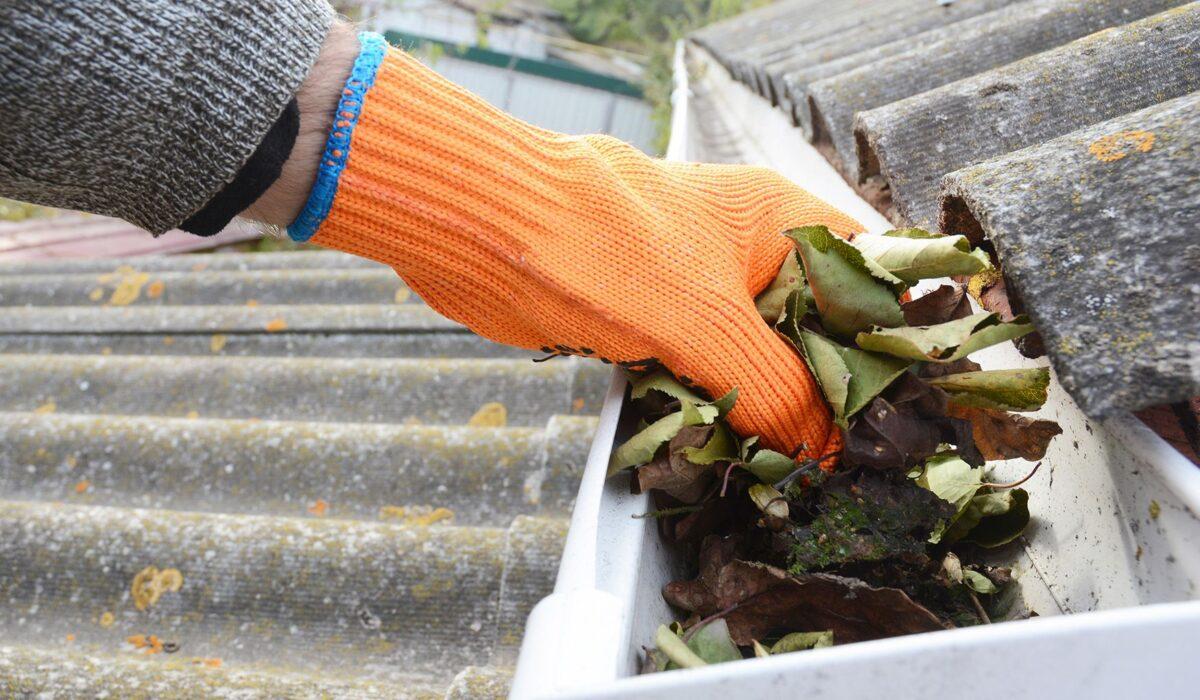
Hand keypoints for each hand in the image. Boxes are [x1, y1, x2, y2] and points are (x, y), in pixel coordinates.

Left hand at [257, 34, 863, 457]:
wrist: (488, 232)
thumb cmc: (601, 246)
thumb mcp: (706, 323)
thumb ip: (772, 386)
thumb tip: (818, 449)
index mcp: (781, 222)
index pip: (870, 277)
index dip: (895, 339)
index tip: (909, 406)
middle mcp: (749, 253)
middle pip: (816, 328)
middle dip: (831, 390)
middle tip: (855, 459)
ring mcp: (701, 290)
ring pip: (759, 358)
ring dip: (773, 410)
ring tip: (803, 470)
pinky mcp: (657, 324)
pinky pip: (707, 375)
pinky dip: (719, 412)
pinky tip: (736, 456)